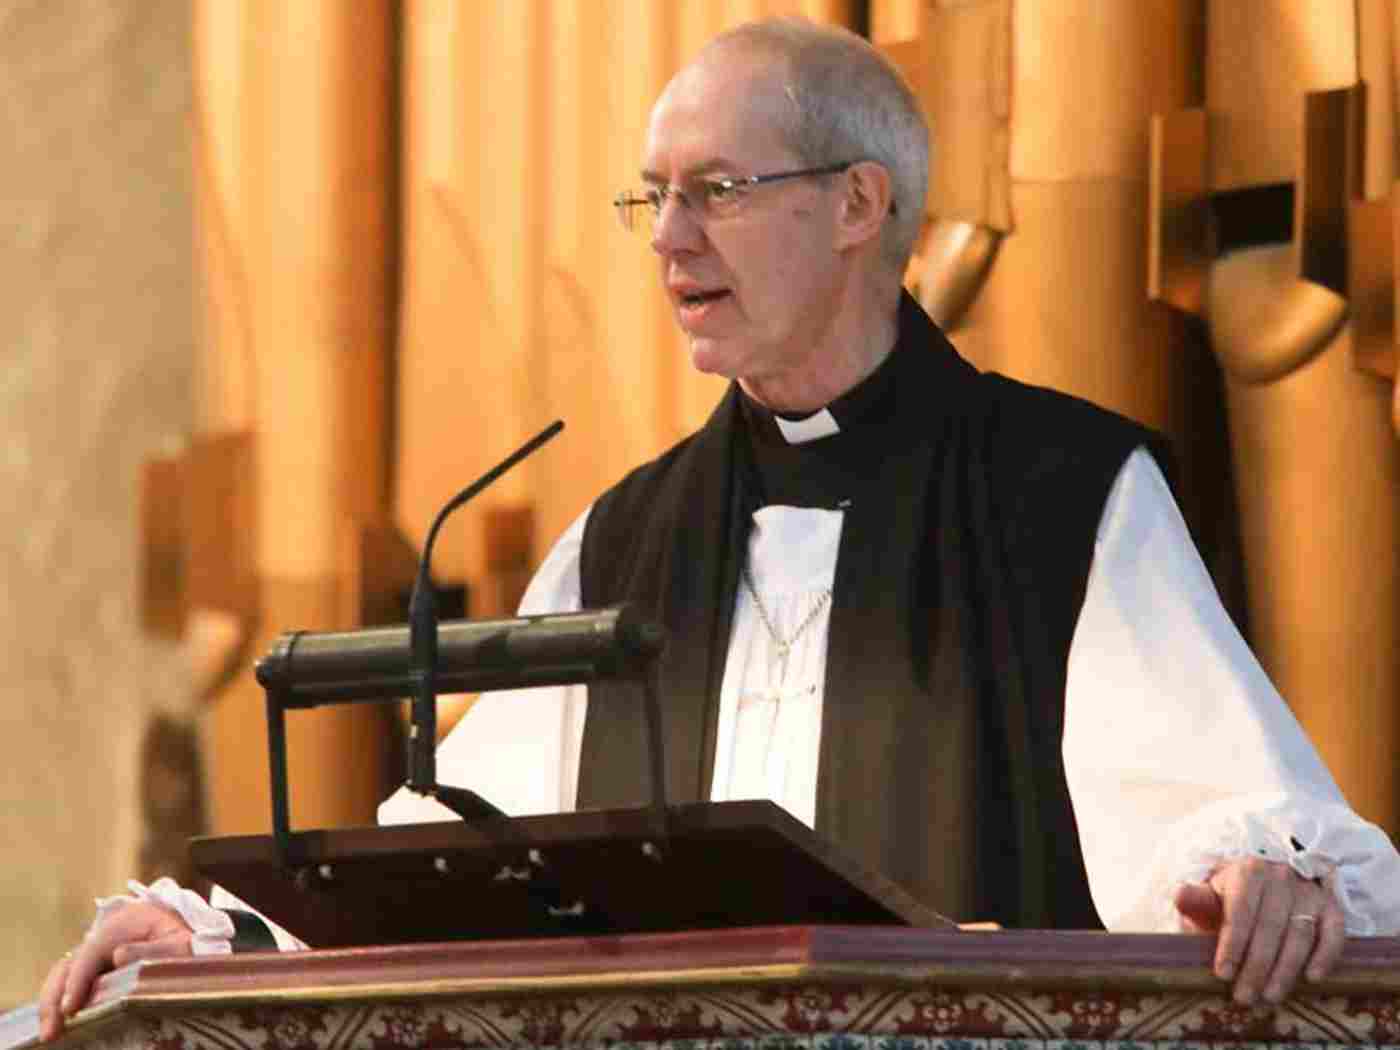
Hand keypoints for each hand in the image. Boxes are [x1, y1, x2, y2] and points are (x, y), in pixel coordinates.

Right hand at [38, 902, 192, 1040]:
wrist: (185, 933)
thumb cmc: (185, 940)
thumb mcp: (180, 943)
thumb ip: (154, 950)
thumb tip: (118, 957)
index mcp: (122, 924)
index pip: (90, 953)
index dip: (77, 981)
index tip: (70, 1008)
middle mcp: (102, 936)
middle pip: (68, 964)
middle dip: (55, 998)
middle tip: (51, 1032)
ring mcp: (96, 952)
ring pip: (63, 974)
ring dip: (52, 1002)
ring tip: (50, 1033)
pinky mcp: (95, 968)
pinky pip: (71, 983)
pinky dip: (61, 1001)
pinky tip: (60, 1024)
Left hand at [1174, 856, 1344, 1004]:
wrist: (1263, 884)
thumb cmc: (1230, 897)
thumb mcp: (1210, 896)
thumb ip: (1197, 900)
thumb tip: (1180, 895)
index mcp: (1247, 871)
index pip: (1240, 911)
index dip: (1232, 945)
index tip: (1223, 975)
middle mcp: (1280, 876)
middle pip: (1270, 927)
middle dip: (1256, 967)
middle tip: (1244, 996)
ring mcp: (1308, 891)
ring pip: (1300, 934)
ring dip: (1285, 970)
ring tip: (1270, 996)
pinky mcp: (1330, 906)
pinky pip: (1334, 933)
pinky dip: (1325, 956)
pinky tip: (1311, 978)